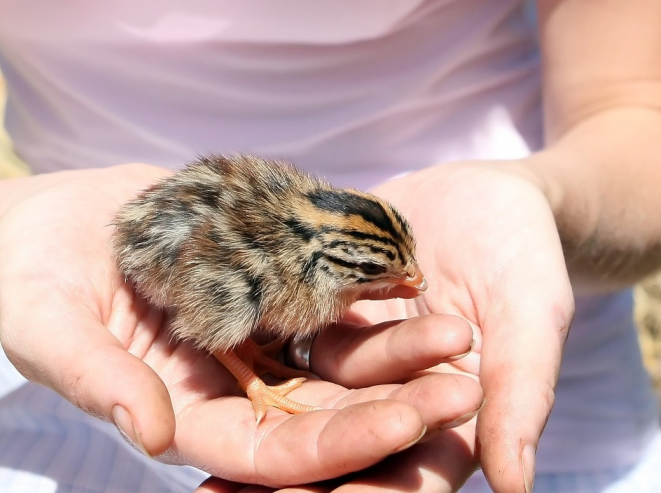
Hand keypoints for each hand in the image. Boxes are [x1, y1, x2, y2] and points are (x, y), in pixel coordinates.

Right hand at [0, 164, 483, 485]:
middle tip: (465, 387)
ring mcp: (256, 339)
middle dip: (393, 406)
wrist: (65, 217)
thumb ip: (95, 379)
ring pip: (337, 360)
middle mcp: (233, 387)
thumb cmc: (39, 274)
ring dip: (399, 353)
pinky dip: (371, 295)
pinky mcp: (270, 289)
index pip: (269, 453)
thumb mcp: (49, 325)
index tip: (403, 425)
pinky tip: (420, 283)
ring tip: (459, 336)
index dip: (334, 447)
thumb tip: (147, 436)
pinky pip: (328, 299)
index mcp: (185, 416)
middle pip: (322, 413)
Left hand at [202, 159, 574, 491]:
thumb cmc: (523, 252)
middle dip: (292, 481)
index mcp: (447, 422)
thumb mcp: (531, 315)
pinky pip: (278, 347)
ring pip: (297, 410)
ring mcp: (347, 364)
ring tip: (196, 466)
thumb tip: (517, 486)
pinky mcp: (316, 320)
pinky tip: (196, 377)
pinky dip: (244, 365)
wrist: (484, 191)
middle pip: (340, 454)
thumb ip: (522, 392)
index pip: (410, 475)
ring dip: (253, 441)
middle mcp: (389, 402)